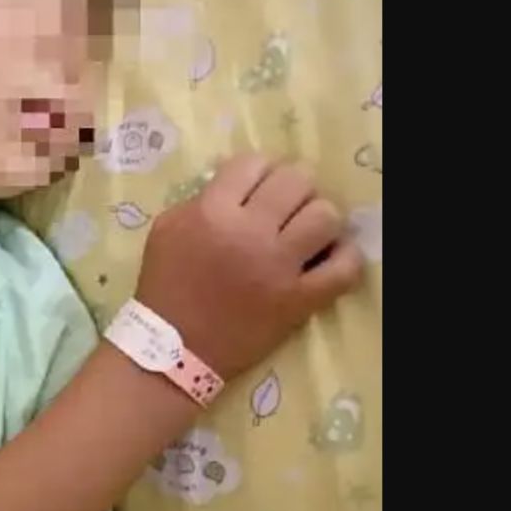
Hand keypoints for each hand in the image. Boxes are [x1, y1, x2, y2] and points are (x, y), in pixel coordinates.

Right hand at [135, 154, 363, 380]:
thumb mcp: (166, 228)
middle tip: (286, 204)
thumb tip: (237, 181)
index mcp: (213, 212)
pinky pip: (343, 268)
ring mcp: (279, 268)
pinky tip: (332, 256)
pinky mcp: (299, 300)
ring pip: (324, 216)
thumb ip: (200, 199)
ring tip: (308, 229)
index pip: (253, 162)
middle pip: (296, 181)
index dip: (258, 169)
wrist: (173, 348)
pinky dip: (345, 257)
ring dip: (319, 216)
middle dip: (294, 186)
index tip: (257, 185)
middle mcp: (250, 233)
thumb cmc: (165, 285)